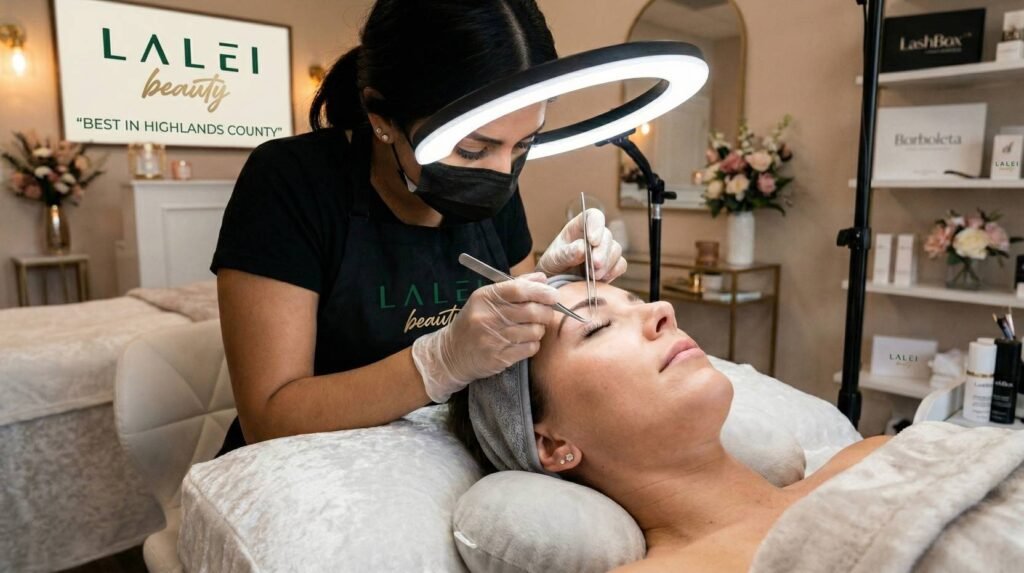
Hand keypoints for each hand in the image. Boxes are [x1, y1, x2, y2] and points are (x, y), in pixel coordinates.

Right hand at [411, 272, 556, 402]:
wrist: (452, 353)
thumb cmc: (475, 322)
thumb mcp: (487, 299)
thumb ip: (515, 286)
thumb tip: (542, 278)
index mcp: (484, 297)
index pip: (519, 290)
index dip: (541, 291)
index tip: (554, 295)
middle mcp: (487, 317)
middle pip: (531, 311)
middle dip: (546, 312)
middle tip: (546, 313)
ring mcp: (492, 339)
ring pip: (534, 331)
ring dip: (539, 330)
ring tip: (530, 329)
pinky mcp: (498, 358)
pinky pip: (530, 348)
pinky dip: (533, 344)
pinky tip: (524, 342)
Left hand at [535, 208, 626, 281]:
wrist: (556, 283)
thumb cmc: (553, 266)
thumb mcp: (554, 259)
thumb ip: (567, 253)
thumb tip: (583, 248)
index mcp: (578, 227)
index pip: (593, 216)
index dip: (596, 225)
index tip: (593, 241)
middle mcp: (594, 236)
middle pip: (607, 235)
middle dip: (602, 251)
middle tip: (595, 264)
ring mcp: (604, 250)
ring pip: (616, 250)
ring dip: (607, 263)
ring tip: (593, 276)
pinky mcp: (611, 266)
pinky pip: (620, 264)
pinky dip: (613, 271)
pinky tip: (602, 279)